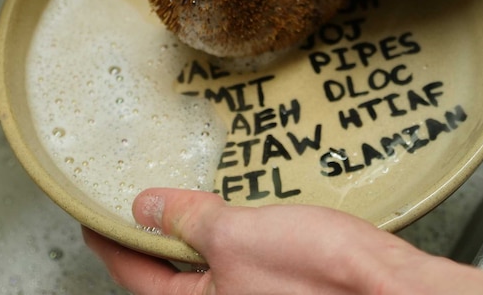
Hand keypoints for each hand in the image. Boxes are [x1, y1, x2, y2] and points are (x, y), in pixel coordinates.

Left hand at [83, 188, 436, 294]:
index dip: (108, 241)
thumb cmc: (322, 276)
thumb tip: (145, 207)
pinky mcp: (282, 283)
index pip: (136, 274)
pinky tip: (235, 208)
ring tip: (178, 197)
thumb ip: (187, 220)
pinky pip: (240, 258)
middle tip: (131, 201)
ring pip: (207, 265)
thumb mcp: (237, 236)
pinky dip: (227, 232)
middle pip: (169, 273)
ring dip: (191, 231)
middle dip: (150, 236)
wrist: (392, 291)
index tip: (90, 218)